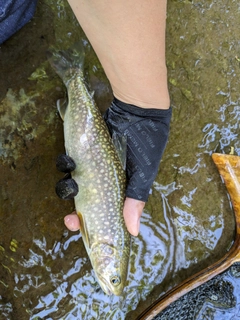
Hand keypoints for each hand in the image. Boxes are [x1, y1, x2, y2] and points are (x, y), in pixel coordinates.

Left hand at [56, 98, 170, 235]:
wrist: (138, 111)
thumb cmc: (145, 145)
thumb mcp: (142, 175)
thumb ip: (135, 200)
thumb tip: (134, 230)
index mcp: (117, 190)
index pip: (100, 211)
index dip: (86, 221)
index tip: (75, 225)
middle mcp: (102, 180)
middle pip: (82, 200)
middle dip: (73, 211)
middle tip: (69, 218)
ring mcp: (92, 165)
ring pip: (72, 181)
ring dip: (67, 184)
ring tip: (72, 180)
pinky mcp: (84, 150)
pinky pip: (69, 161)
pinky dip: (65, 163)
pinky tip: (68, 160)